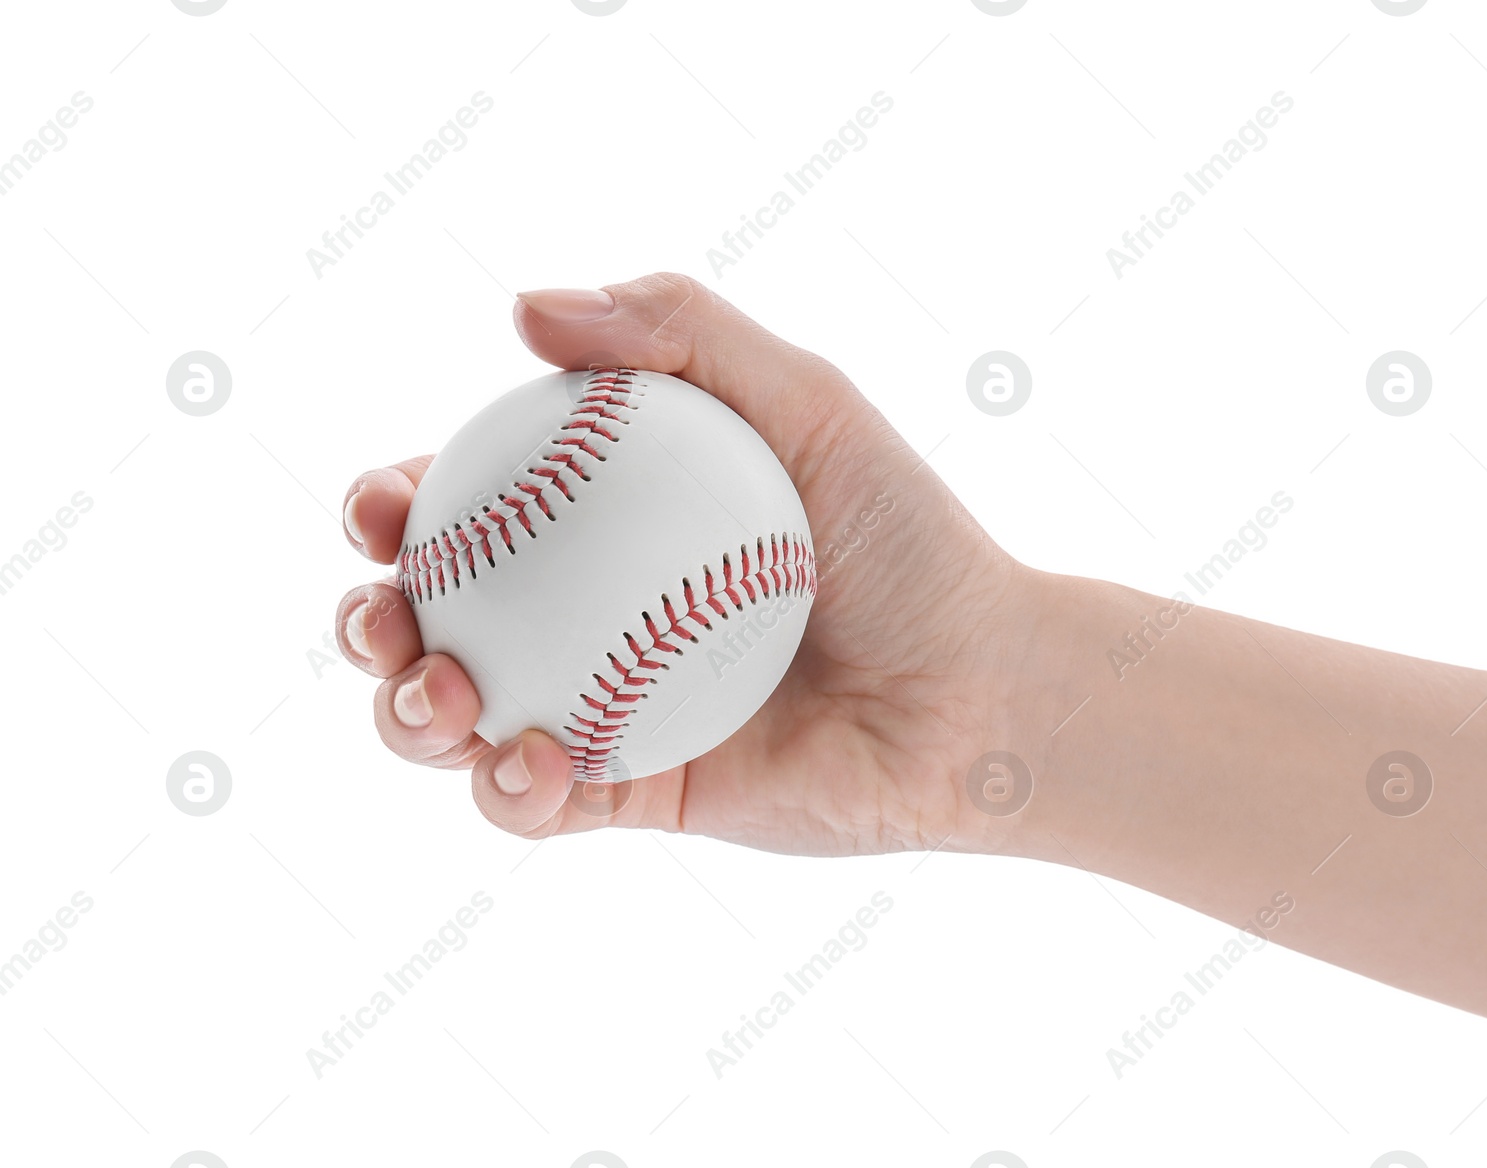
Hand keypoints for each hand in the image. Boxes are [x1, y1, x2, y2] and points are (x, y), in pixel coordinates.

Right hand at [335, 274, 1052, 856]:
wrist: (980, 692)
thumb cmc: (909, 542)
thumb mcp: (808, 402)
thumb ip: (680, 330)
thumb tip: (522, 306)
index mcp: (607, 519)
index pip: (466, 503)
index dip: (390, 501)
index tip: (381, 502)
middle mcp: (590, 613)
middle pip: (432, 617)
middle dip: (369, 620)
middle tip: (386, 618)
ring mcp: (603, 709)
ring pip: (455, 721)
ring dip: (406, 717)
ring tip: (443, 701)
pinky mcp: (633, 794)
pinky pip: (533, 803)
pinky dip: (504, 792)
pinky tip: (529, 765)